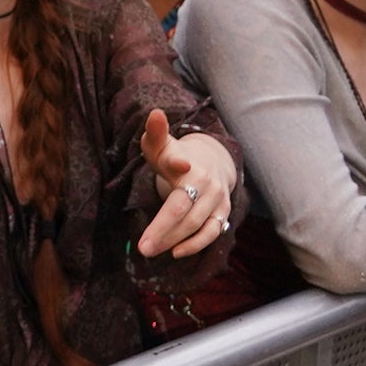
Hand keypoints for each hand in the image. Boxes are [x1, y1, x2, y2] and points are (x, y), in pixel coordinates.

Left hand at [130, 113, 241, 259]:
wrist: (211, 162)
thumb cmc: (176, 156)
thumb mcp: (162, 145)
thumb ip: (156, 133)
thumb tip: (155, 114)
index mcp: (190, 166)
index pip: (182, 168)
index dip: (180, 165)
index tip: (181, 164)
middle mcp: (207, 184)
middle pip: (185, 210)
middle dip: (164, 229)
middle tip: (143, 247)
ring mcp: (217, 200)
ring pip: (197, 225)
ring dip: (176, 240)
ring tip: (153, 251)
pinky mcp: (223, 213)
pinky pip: (212, 233)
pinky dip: (195, 245)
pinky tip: (176, 252)